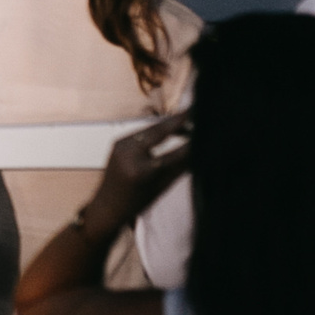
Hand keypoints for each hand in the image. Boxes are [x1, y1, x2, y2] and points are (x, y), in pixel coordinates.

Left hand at [81, 110, 191, 230]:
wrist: (107, 204)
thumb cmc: (138, 202)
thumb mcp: (162, 188)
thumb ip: (180, 169)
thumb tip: (201, 152)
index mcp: (141, 171)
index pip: (173, 154)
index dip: (191, 144)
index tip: (206, 134)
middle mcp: (128, 153)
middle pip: (159, 132)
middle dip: (179, 121)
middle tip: (197, 110)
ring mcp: (121, 144)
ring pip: (151, 129)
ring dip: (170, 124)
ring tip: (191, 120)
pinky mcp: (119, 141)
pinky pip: (142, 132)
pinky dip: (158, 130)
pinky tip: (174, 128)